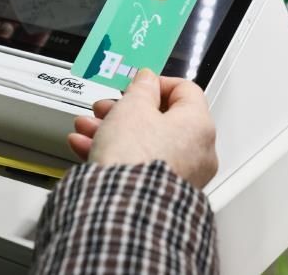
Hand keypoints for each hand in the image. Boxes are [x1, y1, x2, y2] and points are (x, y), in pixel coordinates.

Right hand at [69, 69, 217, 188]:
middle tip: (105, 108)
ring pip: (146, 143)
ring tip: (88, 128)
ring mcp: (182, 176)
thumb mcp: (132, 108)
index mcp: (199, 125)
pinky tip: (88, 148)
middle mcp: (198, 153)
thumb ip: (141, 88)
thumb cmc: (134, 158)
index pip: (185, 90)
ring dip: (114, 131)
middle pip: (161, 119)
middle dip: (125, 110)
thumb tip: (147, 80)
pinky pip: (140, 165)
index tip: (135, 85)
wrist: (122, 207)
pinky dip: (117, 154)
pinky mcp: (162, 193)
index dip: (156, 83)